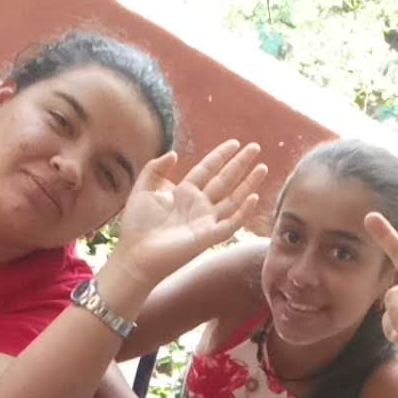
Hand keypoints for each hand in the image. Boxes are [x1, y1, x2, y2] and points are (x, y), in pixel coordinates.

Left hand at [109, 140, 270, 296]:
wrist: (135, 254)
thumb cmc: (137, 226)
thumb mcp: (142, 190)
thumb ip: (155, 168)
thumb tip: (174, 153)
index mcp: (184, 193)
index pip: (207, 169)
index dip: (221, 156)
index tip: (234, 142)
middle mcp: (199, 205)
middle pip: (225, 180)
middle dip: (240, 164)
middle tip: (255, 147)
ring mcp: (206, 221)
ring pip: (233, 199)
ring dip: (249, 184)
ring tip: (262, 167)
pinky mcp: (209, 237)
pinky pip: (231, 223)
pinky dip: (243, 211)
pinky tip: (254, 197)